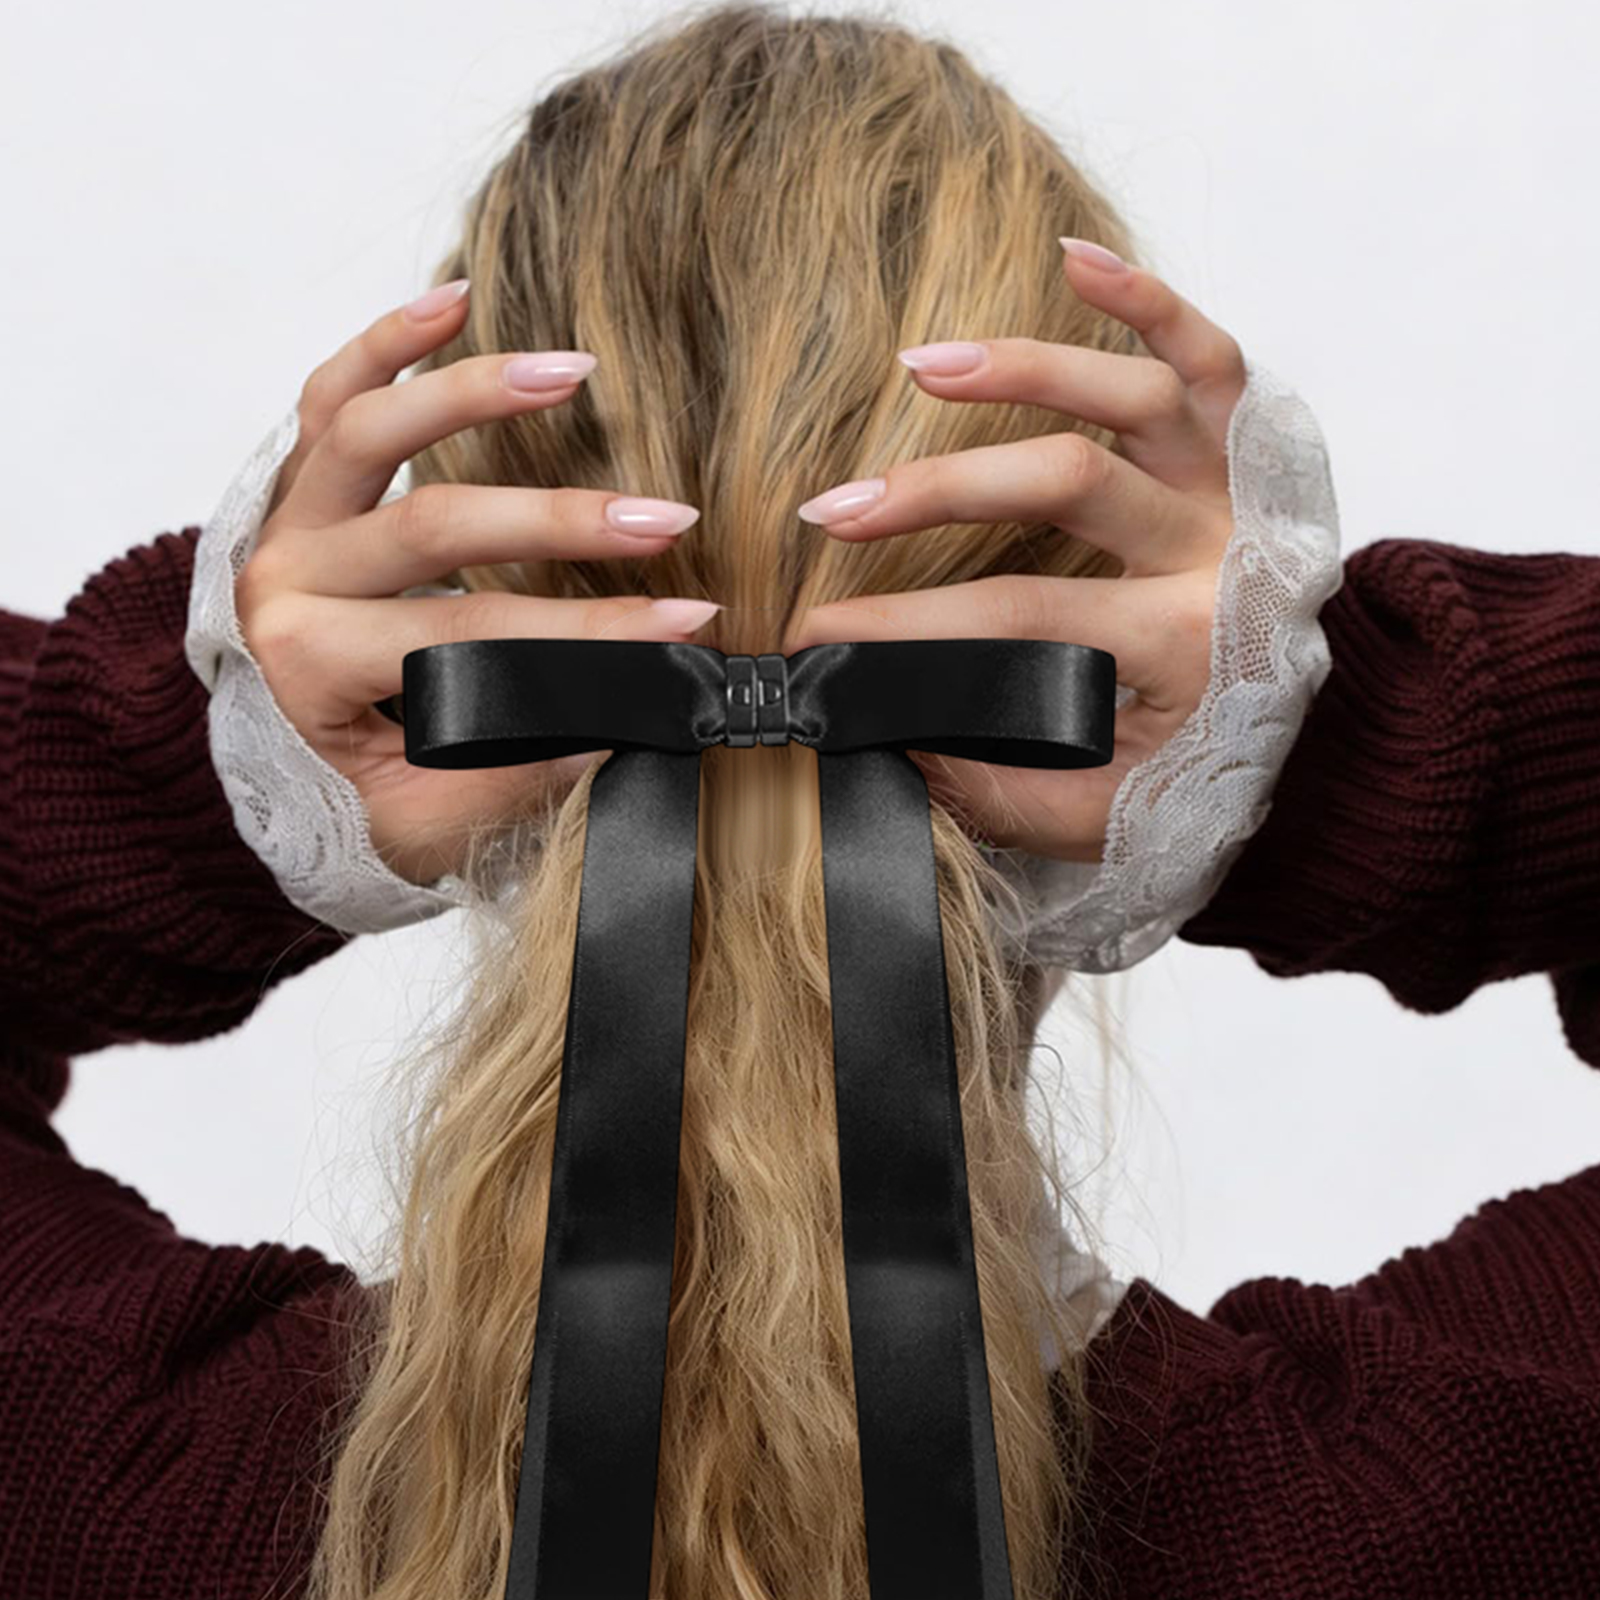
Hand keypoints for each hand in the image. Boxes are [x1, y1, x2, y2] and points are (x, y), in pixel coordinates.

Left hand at [237, 280, 717, 887]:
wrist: (263, 774)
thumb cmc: (348, 800)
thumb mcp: (426, 820)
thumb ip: (517, 769)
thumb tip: (630, 715)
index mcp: (309, 667)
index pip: (469, 642)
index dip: (588, 639)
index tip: (686, 629)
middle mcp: (286, 579)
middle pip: (435, 525)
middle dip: (564, 523)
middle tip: (668, 520)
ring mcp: (287, 520)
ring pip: (370, 431)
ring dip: (474, 393)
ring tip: (574, 371)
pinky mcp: (297, 485)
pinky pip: (329, 397)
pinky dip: (386, 343)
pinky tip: (455, 302)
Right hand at [785, 244, 1247, 864]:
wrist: (1315, 743)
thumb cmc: (1195, 773)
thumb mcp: (1099, 816)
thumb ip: (993, 790)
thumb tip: (881, 731)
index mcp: (1181, 651)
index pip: (1018, 621)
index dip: (902, 626)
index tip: (815, 633)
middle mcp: (1217, 554)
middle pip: (1066, 485)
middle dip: (933, 493)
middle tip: (832, 511)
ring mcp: (1236, 488)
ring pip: (1133, 398)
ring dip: (1022, 370)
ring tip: (915, 365)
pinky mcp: (1249, 446)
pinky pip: (1209, 353)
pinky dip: (1146, 300)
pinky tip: (1069, 259)